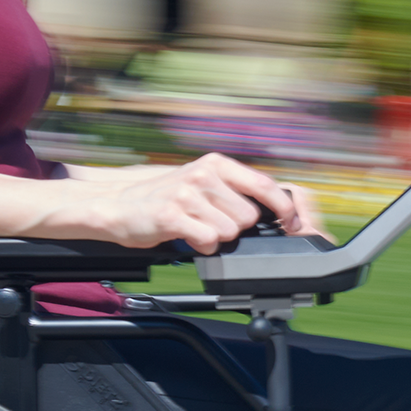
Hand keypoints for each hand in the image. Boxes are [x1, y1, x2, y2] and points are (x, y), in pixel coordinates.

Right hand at [69, 153, 320, 250]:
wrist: (119, 205)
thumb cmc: (164, 197)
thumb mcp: (202, 181)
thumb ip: (233, 189)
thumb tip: (274, 206)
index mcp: (217, 164)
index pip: (264, 184)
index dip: (283, 208)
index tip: (290, 223)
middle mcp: (205, 174)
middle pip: (248, 217)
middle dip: (235, 228)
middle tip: (211, 223)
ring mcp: (189, 194)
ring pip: (230, 232)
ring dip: (216, 238)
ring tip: (196, 228)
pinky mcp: (173, 215)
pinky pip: (208, 241)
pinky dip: (201, 246)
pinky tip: (187, 237)